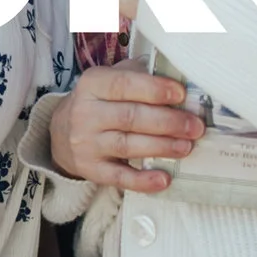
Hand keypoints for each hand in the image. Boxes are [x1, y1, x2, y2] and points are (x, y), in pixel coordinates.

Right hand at [49, 60, 199, 193]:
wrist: (61, 132)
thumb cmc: (100, 101)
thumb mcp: (111, 79)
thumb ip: (139, 75)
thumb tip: (178, 80)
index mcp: (93, 84)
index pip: (125, 84)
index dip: (155, 90)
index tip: (181, 95)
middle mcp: (85, 113)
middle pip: (131, 117)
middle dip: (168, 122)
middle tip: (195, 127)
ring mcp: (86, 143)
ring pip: (127, 146)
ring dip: (161, 147)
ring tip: (186, 147)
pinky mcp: (90, 169)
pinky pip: (118, 177)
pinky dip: (142, 181)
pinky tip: (164, 179)